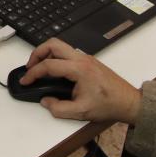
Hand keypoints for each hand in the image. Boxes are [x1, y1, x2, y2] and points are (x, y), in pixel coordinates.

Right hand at [22, 38, 141, 124]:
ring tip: (39, 67)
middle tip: (30, 66)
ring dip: (46, 53)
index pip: (49, 65)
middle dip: (36, 53)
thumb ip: (58, 109)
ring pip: (60, 45)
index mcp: (79, 69)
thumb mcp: (81, 112)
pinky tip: (54, 70)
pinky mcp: (89, 61)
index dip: (33, 73)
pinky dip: (56, 57)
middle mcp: (82, 59)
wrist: (129, 102)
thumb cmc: (109, 105)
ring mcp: (86, 58)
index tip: (26, 80)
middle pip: (52, 44)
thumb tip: (45, 101)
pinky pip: (67, 52)